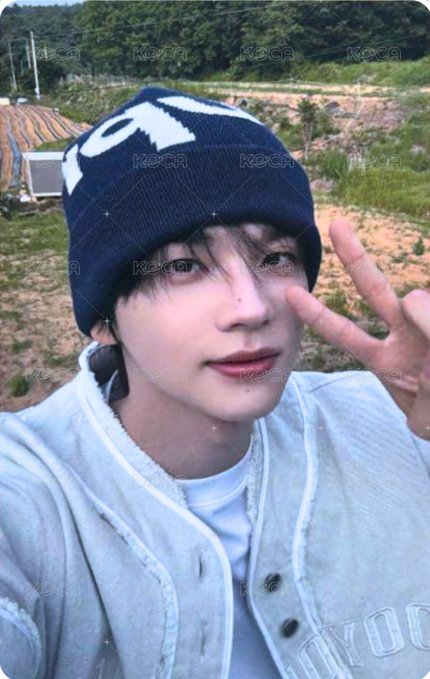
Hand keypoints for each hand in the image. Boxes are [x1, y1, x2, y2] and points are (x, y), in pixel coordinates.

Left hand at [284, 218, 429, 441]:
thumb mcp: (425, 418)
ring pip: (421, 302)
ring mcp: (427, 324)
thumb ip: (423, 389)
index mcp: (384, 360)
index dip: (319, 315)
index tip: (291, 293)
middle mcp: (403, 334)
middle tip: (335, 225)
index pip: (346, 334)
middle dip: (354, 258)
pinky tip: (429, 296)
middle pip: (374, 290)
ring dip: (429, 326)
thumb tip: (417, 306)